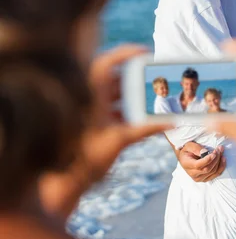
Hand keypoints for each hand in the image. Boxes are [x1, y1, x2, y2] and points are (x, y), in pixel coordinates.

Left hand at [39, 45, 171, 216]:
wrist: (62, 185)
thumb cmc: (82, 160)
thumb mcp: (117, 141)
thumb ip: (144, 130)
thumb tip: (169, 123)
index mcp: (90, 95)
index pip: (107, 63)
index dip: (126, 53)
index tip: (147, 53)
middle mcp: (90, 100)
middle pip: (117, 78)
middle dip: (138, 77)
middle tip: (159, 76)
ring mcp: (92, 112)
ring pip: (117, 96)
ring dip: (136, 96)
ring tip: (157, 97)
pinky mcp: (96, 125)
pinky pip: (117, 111)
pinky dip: (132, 111)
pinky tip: (147, 118)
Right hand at [178, 142, 225, 181]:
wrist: (185, 158)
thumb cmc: (188, 150)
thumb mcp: (189, 145)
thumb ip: (196, 148)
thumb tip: (205, 152)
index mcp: (187, 165)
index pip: (198, 165)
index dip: (207, 160)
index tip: (214, 153)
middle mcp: (193, 174)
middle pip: (207, 169)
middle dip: (215, 158)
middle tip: (219, 149)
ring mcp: (199, 178)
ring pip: (213, 171)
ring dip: (219, 161)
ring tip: (221, 151)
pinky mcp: (205, 179)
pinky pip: (216, 174)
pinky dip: (221, 166)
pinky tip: (223, 159)